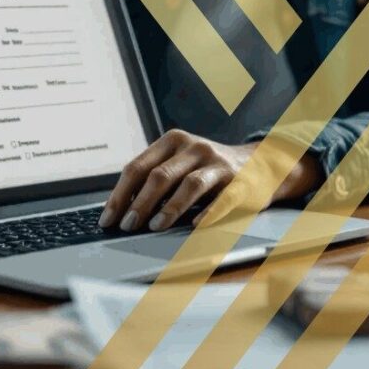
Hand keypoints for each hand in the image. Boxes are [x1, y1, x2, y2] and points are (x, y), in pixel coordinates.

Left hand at [98, 129, 322, 231]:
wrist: (260, 164)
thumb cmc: (208, 169)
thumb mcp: (179, 163)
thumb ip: (153, 179)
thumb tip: (120, 210)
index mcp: (172, 142)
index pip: (137, 167)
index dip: (120, 194)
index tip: (108, 218)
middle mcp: (193, 148)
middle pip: (160, 175)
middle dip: (140, 203)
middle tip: (127, 226)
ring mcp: (217, 164)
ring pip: (189, 184)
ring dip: (169, 208)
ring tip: (155, 227)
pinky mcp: (240, 182)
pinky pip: (222, 199)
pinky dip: (207, 213)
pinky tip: (194, 226)